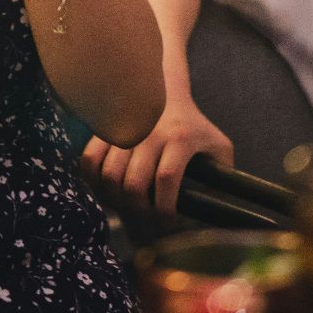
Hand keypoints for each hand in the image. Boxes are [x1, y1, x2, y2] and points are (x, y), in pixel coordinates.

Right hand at [81, 92, 234, 220]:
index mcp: (180, 139)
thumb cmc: (195, 126)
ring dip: (116, 200)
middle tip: (145, 218)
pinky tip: (106, 189)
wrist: (167, 90)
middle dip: (138, 210)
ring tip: (127, 206)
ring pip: (110, 175)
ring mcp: (124, 132)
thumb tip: (220, 212)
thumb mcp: (218, 147)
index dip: (164, 208)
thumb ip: (224, 178)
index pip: (167, 179)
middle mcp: (150, 134)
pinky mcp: (106, 131)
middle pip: (134, 183)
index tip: (167, 222)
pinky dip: (93, 180)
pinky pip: (89, 159)